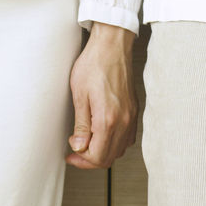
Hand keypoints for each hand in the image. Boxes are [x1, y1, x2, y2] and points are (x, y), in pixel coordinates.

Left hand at [66, 22, 137, 169]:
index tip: (70, 154)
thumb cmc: (94, 64)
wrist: (112, 45)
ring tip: (87, 143)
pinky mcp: (134, 109)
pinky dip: (115, 142)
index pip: (98, 156)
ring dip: (103, 152)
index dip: (81, 160)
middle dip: (90, 159)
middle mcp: (124, 120)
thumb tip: (79, 147)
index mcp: (108, 118)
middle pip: (110, 157)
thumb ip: (81, 125)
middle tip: (75, 151)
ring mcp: (131, 115)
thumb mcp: (79, 95)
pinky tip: (103, 134)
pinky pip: (128, 137)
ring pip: (120, 149)